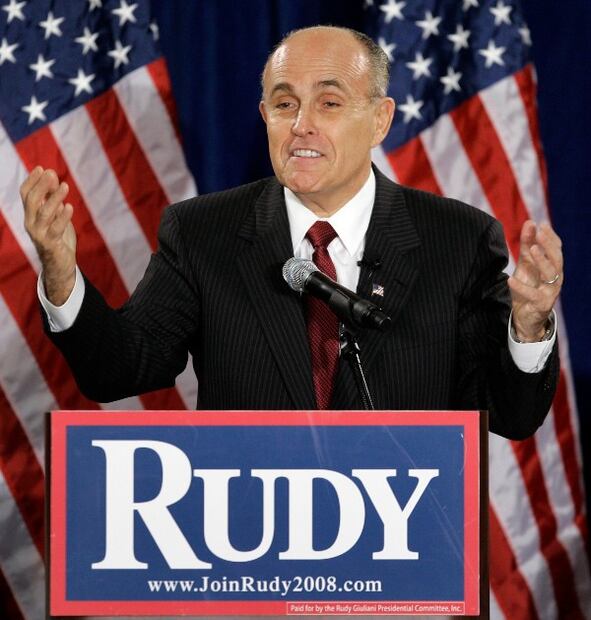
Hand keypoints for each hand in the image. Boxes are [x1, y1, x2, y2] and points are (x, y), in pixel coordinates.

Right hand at [21, 167, 76, 304]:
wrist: (60, 264)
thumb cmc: (58, 238)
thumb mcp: (55, 216)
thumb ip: (52, 200)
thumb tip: (52, 179)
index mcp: (30, 215)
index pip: (25, 194)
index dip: (32, 181)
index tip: (42, 168)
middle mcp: (31, 223)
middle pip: (32, 201)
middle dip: (42, 186)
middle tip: (52, 174)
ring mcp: (39, 234)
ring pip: (44, 213)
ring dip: (54, 198)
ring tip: (65, 186)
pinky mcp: (51, 244)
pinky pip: (56, 229)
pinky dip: (63, 217)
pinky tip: (69, 207)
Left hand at [508, 220, 562, 341]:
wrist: (525, 316)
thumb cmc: (528, 287)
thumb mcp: (525, 265)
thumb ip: (527, 245)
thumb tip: (530, 222)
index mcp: (553, 267)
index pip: (556, 249)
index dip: (550, 237)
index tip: (542, 224)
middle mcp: (555, 278)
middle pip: (557, 259)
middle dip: (549, 245)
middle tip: (540, 232)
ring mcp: (550, 291)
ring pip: (551, 274)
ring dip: (542, 260)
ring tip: (532, 249)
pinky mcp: (541, 304)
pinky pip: (533, 295)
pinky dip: (522, 287)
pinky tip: (511, 279)